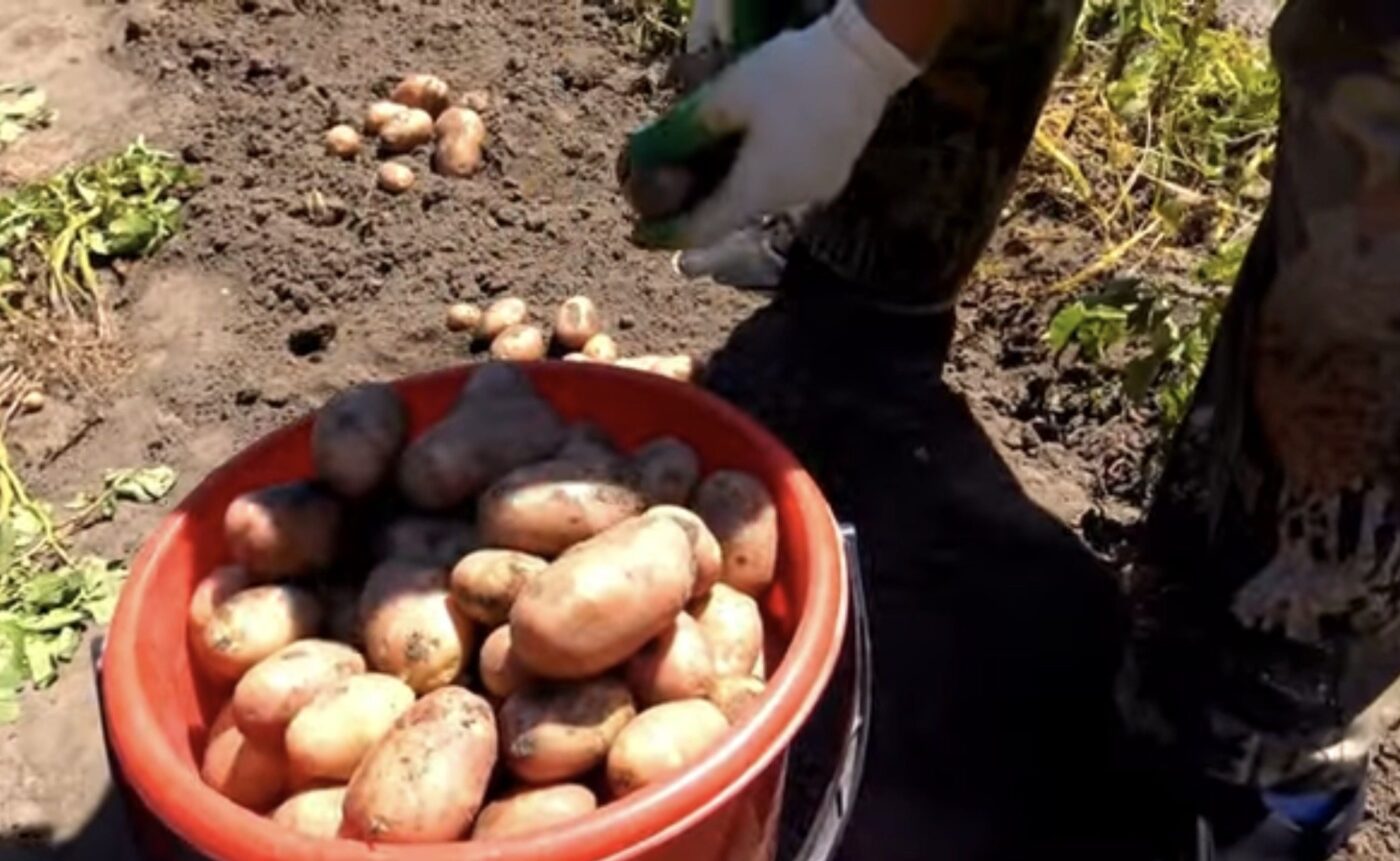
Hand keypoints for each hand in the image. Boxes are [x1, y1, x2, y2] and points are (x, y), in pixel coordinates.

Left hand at [626, 0, 918, 248]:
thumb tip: (645, 154)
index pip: (700, 230)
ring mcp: (815, 191)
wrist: (866, 57)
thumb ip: (684, 129)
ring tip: (703, 173)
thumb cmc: (792, 73)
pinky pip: (784, 187)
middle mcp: (787, 201)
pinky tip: (749, 155)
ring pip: (758, 202)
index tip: (636, 233)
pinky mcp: (832, 176)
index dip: (664, 235)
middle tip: (665, 199)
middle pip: (729, 217)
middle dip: (695, 210)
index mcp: (756, 190)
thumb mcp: (726, 96)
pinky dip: (758, 180)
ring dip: (729, 193)